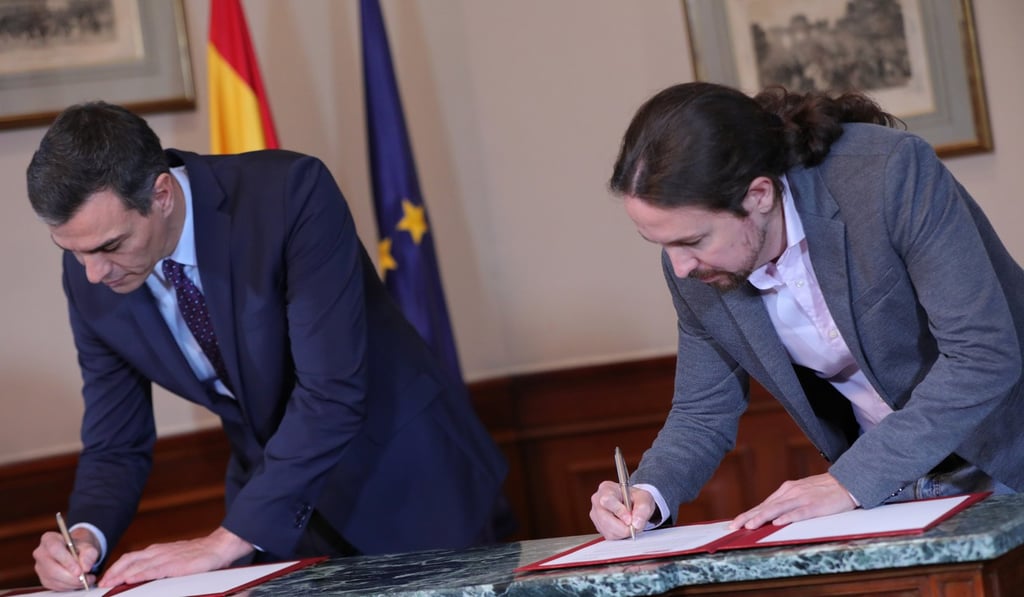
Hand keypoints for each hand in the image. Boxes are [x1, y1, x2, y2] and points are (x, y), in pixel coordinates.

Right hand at [33, 527, 98, 589]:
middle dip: (71, 576)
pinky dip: (69, 586)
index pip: (55, 549)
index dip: (67, 561)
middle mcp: (40, 553)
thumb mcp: (88, 546)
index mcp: (49, 539)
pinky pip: (55, 586)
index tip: (79, 570)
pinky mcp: (43, 579)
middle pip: (52, 568)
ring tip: (86, 580)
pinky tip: (78, 582)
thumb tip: (85, 567)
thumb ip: (89, 554)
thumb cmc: (79, 547)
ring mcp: (40, 567)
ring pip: (54, 579)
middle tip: (86, 578)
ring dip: (72, 583)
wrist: (75, 552)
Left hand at [98, 526, 252, 587]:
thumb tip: (144, 576)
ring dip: (121, 574)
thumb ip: (159, 565)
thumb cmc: (199, 555)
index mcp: (157, 550)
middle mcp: (158, 552)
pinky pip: (153, 570)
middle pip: (129, 560)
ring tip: (109, 584)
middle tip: (101, 584)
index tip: (105, 578)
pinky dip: (139, 574)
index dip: (115, 568)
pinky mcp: (175, 565)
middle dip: (113, 572)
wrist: (219, 547)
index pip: (130, 558)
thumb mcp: (175, 558)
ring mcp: (166, 557)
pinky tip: (130, 580)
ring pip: (137, 565)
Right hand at [590, 480, 655, 539]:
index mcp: (607, 488)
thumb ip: (643, 508)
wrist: (632, 503)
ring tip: (630, 524)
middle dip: (622, 527)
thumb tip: (636, 523)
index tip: (630, 520)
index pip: (608, 500)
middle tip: (634, 526)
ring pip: (607, 530)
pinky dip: (620, 535)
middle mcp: (597, 501)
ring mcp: (596, 514)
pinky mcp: (598, 526)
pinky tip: (624, 527)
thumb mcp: (644, 498)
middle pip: (605, 518)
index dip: (619, 512)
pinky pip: (609, 536)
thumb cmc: (635, 498)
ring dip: (622, 532)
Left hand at [729, 473, 855, 529]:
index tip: (734, 522)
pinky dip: (788, 518)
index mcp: (786, 490)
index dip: (748, 513)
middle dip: (748, 517)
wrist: (847, 482)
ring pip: (778, 509)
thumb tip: (769, 514)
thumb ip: (786, 502)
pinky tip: (778, 523)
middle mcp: (791, 493)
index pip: (763, 504)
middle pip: (766, 506)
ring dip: (762, 518)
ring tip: (750, 526)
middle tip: (734, 526)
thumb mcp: (800, 492)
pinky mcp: (815, 506)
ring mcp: (803, 498)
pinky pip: (799, 513)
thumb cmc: (823, 489)